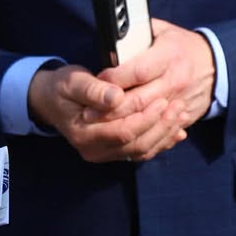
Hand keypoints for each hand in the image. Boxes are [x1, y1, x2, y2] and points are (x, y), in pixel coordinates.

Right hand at [27, 64, 184, 163]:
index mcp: (84, 134)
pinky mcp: (115, 151)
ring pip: (143, 151)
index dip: (145, 118)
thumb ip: (93, 90)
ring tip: (182, 114)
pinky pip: (142, 151)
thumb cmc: (64, 88)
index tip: (163, 100)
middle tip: (179, 106)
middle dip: (161, 126)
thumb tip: (115, 97)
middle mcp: (94, 150)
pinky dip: (162, 141)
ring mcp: (105, 154)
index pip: (123, 132)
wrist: (53, 100)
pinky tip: (178, 130)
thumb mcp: (72, 82)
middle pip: (137, 145)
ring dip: (165, 134)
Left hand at [97, 18, 213, 132]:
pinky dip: (141, 135)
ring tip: (99, 126)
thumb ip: (136, 34)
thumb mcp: (161, 30)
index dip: (113, 80)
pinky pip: (160, 131)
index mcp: (169, 55)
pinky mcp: (183, 117)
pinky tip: (123, 134)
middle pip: (139, 101)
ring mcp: (180, 101)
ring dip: (122, 125)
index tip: (96, 83)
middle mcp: (175, 80)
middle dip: (111, 110)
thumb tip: (110, 41)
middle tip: (87, 113)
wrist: (217, 65)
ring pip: (147, 120)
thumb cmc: (181, 46)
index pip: (137, 72)